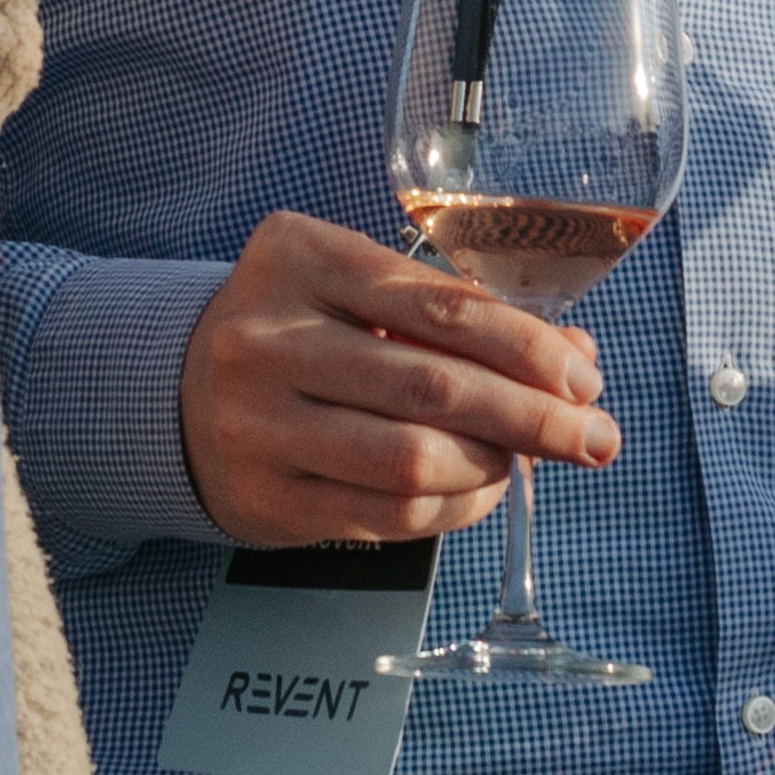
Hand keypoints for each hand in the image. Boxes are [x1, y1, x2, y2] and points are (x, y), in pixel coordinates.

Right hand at [177, 207, 622, 550]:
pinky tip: (483, 489)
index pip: (440, 307)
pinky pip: (388, 516)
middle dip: (533, 417)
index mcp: (299, 257)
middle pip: (432, 388)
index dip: (527, 347)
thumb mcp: (362, 292)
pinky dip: (455, 508)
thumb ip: (459, 317)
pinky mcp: (265, 499)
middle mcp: (268, 339)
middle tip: (594, 436)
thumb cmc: (300, 331)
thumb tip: (574, 360)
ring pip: (412, 461)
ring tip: (531, 461)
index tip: (583, 377)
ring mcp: (258, 425)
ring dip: (495, 467)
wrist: (179, 394)